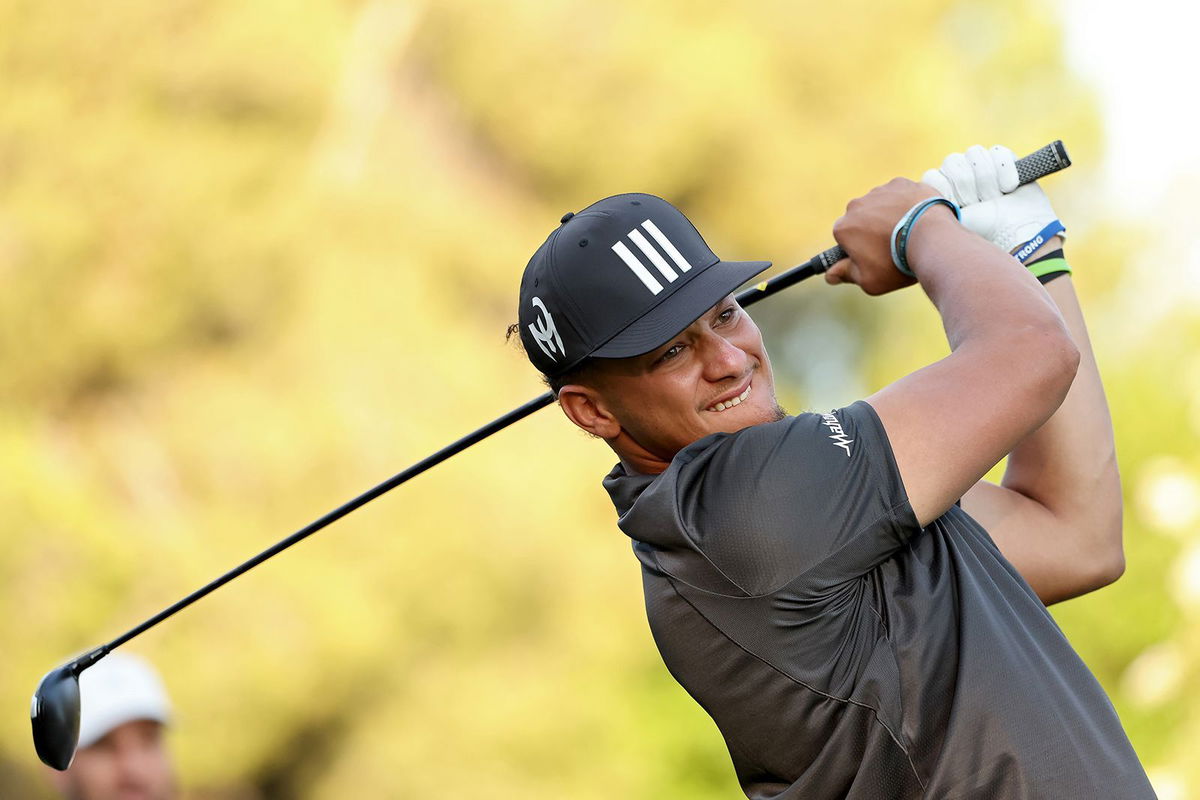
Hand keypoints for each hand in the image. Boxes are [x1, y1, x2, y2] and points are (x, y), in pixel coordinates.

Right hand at [827, 178, 946, 294]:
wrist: (932, 239)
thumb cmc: (897, 263)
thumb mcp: (869, 280)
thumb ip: (846, 275)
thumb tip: (830, 274)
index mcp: (843, 228)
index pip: (843, 238)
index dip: (856, 249)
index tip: (871, 257)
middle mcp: (856, 205)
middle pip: (860, 219)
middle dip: (871, 230)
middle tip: (891, 247)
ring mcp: (879, 191)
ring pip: (880, 205)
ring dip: (888, 216)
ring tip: (907, 234)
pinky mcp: (901, 183)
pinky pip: (900, 194)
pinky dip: (906, 204)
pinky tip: (917, 219)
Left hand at [922, 144, 1064, 254]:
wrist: (1017, 234)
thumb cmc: (982, 232)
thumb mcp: (950, 223)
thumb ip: (931, 206)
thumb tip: (918, 191)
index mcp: (942, 190)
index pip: (932, 176)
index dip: (946, 191)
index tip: (959, 208)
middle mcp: (958, 175)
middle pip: (952, 162)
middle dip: (968, 186)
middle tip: (979, 204)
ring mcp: (980, 166)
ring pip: (974, 153)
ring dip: (987, 180)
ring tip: (994, 198)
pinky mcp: (1004, 160)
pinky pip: (997, 152)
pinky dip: (1005, 171)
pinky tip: (1008, 188)